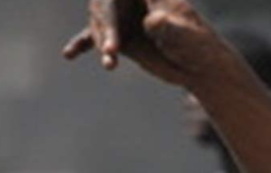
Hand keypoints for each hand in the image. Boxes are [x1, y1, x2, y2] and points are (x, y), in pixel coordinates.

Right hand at [62, 0, 219, 85]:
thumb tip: (152, 21)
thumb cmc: (199, 49)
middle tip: (113, 48)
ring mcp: (124, 17)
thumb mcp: (185, 38)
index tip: (113, 36)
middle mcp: (133, 1)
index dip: (111, 1)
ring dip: (100, 39)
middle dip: (105, 23)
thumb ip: (168, 28)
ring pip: (99, 20)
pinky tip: (69, 55)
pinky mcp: (118, 37)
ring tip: (111, 61)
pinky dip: (82, 44)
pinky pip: (92, 36)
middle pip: (106, 2)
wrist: (201, 68)